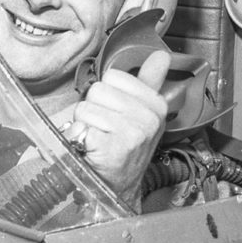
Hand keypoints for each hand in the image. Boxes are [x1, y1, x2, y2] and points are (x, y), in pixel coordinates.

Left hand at [70, 50, 169, 209]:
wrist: (119, 187)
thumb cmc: (126, 148)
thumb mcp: (143, 114)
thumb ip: (149, 82)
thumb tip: (162, 55)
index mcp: (156, 104)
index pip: (113, 77)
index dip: (107, 94)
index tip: (116, 113)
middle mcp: (148, 118)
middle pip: (97, 90)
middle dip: (93, 109)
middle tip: (104, 129)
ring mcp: (132, 133)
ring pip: (85, 109)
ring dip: (85, 126)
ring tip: (98, 140)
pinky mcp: (113, 148)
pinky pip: (80, 128)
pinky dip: (79, 140)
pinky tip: (92, 150)